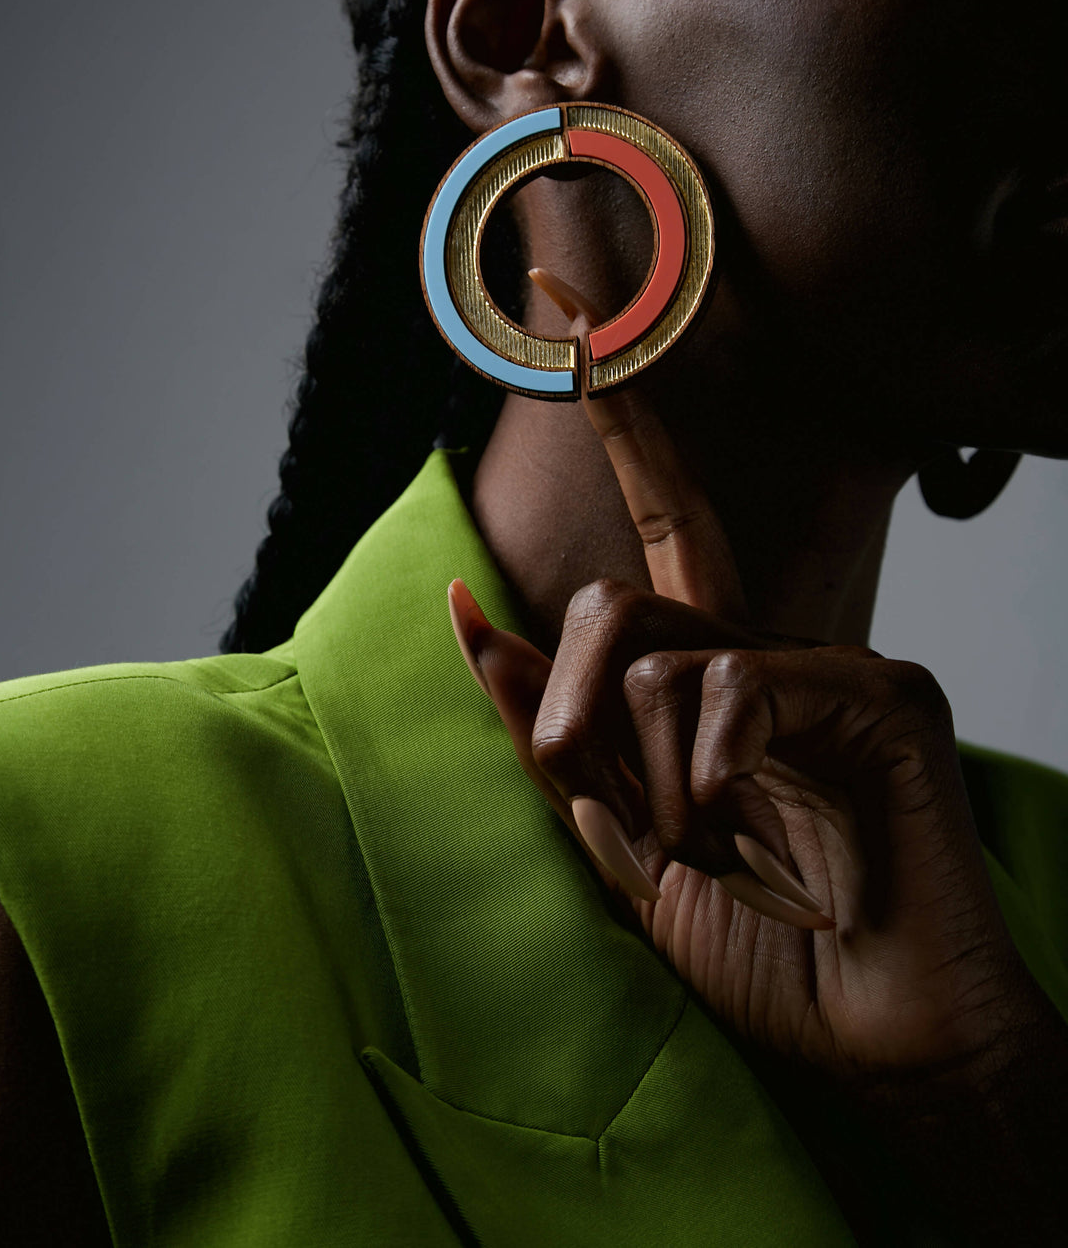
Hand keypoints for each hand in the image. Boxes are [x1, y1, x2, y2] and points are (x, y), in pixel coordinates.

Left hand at [449, 269, 1041, 1091]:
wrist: (878, 1043)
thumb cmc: (765, 949)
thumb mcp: (619, 842)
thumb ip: (552, 733)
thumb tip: (471, 616)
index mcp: (707, 681)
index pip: (658, 523)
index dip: (619, 416)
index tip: (566, 305)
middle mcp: (762, 656)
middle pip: (615, 600)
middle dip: (561, 699)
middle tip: (575, 783)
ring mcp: (823, 668)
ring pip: (653, 651)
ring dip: (640, 774)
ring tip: (696, 848)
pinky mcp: (876, 693)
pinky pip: (732, 686)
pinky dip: (704, 767)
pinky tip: (735, 819)